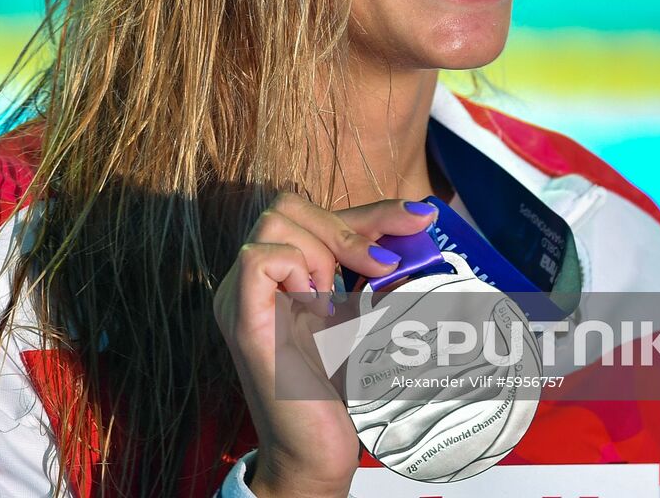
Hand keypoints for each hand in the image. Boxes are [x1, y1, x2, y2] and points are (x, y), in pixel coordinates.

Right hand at [213, 193, 439, 497]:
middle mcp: (250, 282)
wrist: (318, 454)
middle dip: (347, 227)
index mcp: (275, 276)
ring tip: (336, 300)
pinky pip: (260, 258)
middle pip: (287, 204)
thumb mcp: (363, 313)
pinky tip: (317, 307)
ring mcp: (240, 298)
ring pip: (275, 221)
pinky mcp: (244, 321)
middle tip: (381, 268)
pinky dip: (299, 269)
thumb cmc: (338, 391)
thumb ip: (375, 270)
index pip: (312, 213)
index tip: (419, 218)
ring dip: (323, 251)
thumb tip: (416, 224)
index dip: (369, 211)